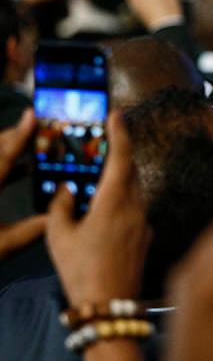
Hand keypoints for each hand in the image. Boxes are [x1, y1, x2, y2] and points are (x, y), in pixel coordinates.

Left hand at [0, 110, 46, 260]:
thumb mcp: (2, 246)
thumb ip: (32, 229)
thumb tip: (58, 216)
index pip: (4, 156)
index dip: (20, 134)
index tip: (32, 114)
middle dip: (13, 136)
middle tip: (37, 129)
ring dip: (7, 151)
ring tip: (30, 149)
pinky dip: (1, 166)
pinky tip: (18, 172)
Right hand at [46, 112, 151, 305]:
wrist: (109, 305)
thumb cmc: (82, 270)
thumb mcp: (59, 236)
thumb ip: (61, 206)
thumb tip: (67, 190)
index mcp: (115, 201)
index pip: (122, 157)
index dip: (120, 133)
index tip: (117, 115)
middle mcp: (136, 208)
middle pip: (131, 171)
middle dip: (120, 153)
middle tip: (108, 140)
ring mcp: (144, 223)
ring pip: (135, 190)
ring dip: (121, 178)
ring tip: (101, 175)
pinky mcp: (146, 237)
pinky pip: (135, 209)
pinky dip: (122, 200)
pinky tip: (106, 210)